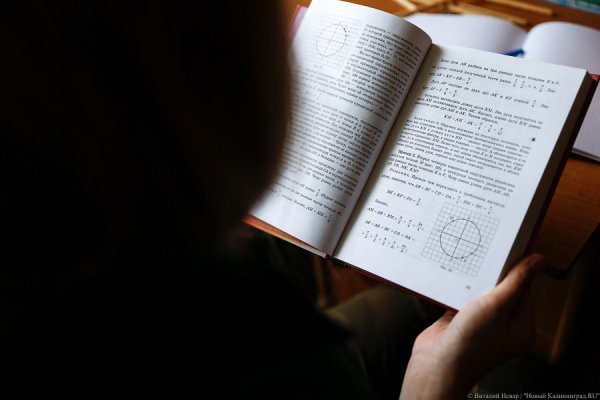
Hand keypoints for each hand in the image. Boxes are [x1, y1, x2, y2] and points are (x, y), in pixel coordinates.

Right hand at [400, 254, 543, 398]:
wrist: (436, 365)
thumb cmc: (471, 345)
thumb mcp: (497, 307)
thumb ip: (516, 281)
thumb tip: (538, 261)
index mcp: (520, 327)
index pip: (524, 290)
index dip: (516, 269)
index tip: (508, 249)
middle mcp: (502, 326)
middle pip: (501, 289)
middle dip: (492, 273)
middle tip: (486, 253)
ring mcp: (479, 323)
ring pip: (479, 292)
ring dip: (472, 280)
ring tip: (468, 265)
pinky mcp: (459, 320)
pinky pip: (461, 297)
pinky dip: (457, 288)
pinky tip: (452, 278)